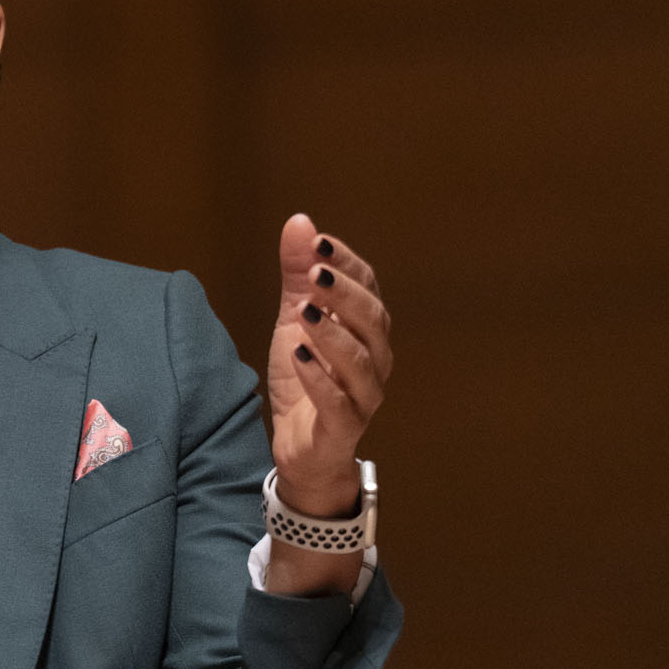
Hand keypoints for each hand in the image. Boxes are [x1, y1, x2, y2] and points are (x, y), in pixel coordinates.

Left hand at [264, 214, 390, 517]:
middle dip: (345, 294)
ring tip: (304, 312)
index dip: (347, 264)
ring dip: (333, 334)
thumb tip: (300, 221)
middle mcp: (374, 360)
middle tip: (316, 274)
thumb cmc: (306, 379)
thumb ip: (298, 275)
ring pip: (361, 362)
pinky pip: (339, 403)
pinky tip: (298, 355)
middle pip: (372, 321)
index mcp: (366, 330)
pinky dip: (320, 379)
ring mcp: (363, 395)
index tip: (319, 241)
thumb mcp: (293, 320)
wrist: (302, 447)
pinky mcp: (344, 428)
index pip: (367, 288)